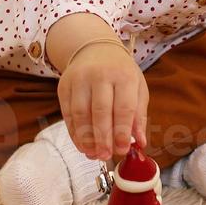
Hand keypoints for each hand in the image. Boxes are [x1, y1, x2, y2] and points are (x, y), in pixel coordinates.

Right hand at [56, 44, 148, 161]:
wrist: (95, 48)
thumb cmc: (121, 72)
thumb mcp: (137, 88)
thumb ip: (138, 116)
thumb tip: (141, 142)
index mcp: (124, 76)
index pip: (123, 107)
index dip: (121, 131)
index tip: (122, 150)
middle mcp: (100, 75)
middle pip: (100, 111)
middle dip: (102, 138)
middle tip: (105, 156)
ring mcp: (79, 79)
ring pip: (80, 113)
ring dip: (86, 138)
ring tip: (93, 154)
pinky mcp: (64, 85)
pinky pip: (67, 113)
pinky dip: (74, 132)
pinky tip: (82, 144)